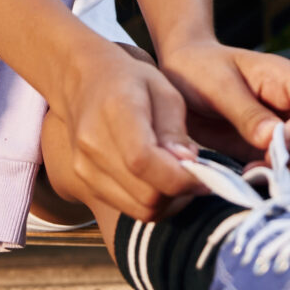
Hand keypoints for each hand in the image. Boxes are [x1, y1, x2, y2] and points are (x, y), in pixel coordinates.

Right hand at [53, 45, 201, 222]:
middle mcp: (93, 144)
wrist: (83, 81)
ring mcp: (84, 167)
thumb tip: (187, 165)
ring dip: (167, 201)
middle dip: (180, 192)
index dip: (180, 178)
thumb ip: (175, 131)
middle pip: (145, 194)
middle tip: (197, 174)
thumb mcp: (164, 91)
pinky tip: (158, 179)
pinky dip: (150, 202)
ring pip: (139, 209)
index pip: (144, 161)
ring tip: (178, 175)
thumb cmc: (130, 80)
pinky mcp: (84, 183)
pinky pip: (128, 208)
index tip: (206, 176)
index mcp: (115, 112)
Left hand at [157, 42, 289, 184]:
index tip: (278, 144)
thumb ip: (245, 112)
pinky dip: (285, 185)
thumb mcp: (216, 85)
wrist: (181, 79)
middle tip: (266, 162)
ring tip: (253, 172)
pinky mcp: (278, 153)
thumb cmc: (198, 70)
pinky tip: (254, 181)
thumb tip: (275, 141)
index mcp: (287, 79)